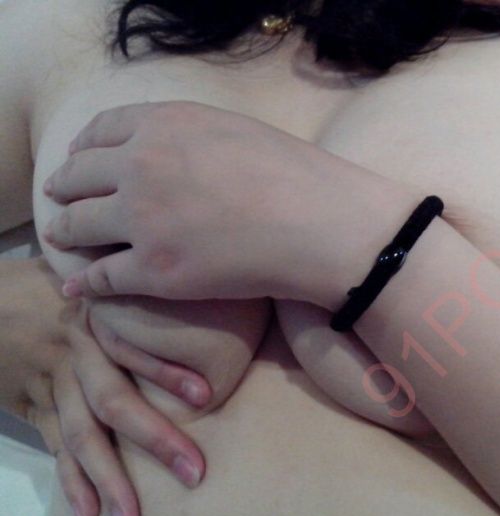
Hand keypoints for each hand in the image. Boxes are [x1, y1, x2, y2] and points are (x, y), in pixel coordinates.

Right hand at [0, 258, 210, 515]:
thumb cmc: (51, 285)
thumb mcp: (88, 277)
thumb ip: (126, 292)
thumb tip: (178, 288)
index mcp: (94, 319)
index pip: (130, 346)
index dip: (164, 370)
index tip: (205, 395)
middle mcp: (74, 353)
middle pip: (113, 399)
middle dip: (154, 437)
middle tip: (194, 471)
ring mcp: (51, 383)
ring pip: (81, 433)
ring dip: (108, 476)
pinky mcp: (32, 405)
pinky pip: (55, 445)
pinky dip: (71, 479)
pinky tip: (89, 512)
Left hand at [43, 101, 418, 306]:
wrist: (322, 223)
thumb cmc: (294, 175)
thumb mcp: (233, 130)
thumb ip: (186, 135)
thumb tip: (158, 151)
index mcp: (164, 125)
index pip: (98, 131)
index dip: (81, 150)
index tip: (78, 164)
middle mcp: (142, 166)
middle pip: (78, 177)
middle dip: (65, 191)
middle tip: (62, 204)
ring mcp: (144, 220)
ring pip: (78, 227)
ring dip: (66, 234)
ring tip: (64, 242)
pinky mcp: (155, 271)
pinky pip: (102, 278)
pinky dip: (86, 285)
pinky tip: (79, 291)